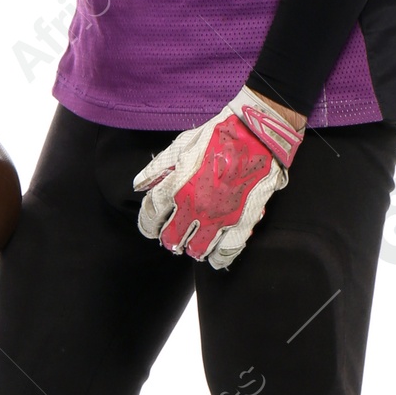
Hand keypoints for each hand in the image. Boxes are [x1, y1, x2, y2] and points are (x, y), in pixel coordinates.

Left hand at [133, 88, 304, 270]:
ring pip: (198, 248)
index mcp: (178, 186)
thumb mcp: (182, 145)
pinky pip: (228, 249)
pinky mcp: (243, 220)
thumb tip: (138, 186)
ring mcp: (220, 216)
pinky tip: (215, 259)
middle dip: (168, 240)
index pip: (152, 214)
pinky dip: (219, 258)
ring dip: (191, 249)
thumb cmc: (218, 136)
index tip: (151, 227)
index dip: (148, 224)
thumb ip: (158, 168)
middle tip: (170, 239)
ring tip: (191, 247)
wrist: (257, 135)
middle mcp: (196, 206)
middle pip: (172, 237)